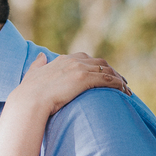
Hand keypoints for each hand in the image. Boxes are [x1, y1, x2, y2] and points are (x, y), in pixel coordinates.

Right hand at [12, 51, 129, 115]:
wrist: (30, 100)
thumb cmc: (29, 92)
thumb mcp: (32, 74)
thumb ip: (38, 64)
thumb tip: (41, 55)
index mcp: (62, 60)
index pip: (85, 58)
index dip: (96, 66)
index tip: (103, 73)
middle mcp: (73, 61)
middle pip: (100, 62)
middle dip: (112, 70)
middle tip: (120, 82)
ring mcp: (79, 69)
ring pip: (107, 70)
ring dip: (119, 79)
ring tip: (126, 89)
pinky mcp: (84, 79)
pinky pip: (107, 79)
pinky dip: (118, 84)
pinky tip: (124, 91)